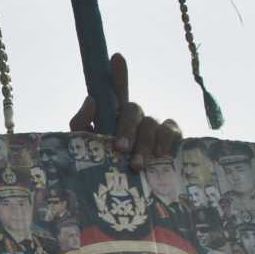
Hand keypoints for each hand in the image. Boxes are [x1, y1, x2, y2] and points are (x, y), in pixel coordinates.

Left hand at [68, 53, 182, 169]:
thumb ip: (81, 123)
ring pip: (150, 124)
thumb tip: (91, 98)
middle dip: (126, 129)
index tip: (116, 57)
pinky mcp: (172, 138)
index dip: (118, 74)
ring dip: (143, 144)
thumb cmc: (103, 169)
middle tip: (119, 149)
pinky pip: (171, 130)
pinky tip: (160, 154)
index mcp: (114, 117)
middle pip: (132, 109)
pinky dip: (165, 140)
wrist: (126, 196)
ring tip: (136, 165)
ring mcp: (154, 127)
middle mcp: (135, 118)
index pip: (116, 91)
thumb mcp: (86, 147)